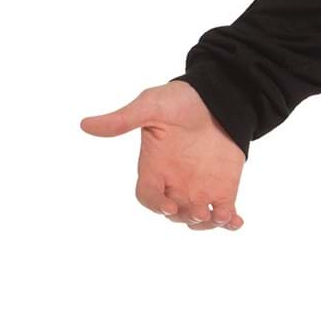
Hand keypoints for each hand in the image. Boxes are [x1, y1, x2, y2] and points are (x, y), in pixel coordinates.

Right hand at [80, 80, 244, 230]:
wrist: (217, 96)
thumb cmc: (180, 100)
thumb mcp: (150, 107)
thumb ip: (122, 120)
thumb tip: (85, 125)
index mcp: (154, 168)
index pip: (148, 196)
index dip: (156, 205)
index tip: (169, 207)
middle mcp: (174, 182)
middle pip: (173, 214)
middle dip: (184, 216)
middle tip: (198, 211)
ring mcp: (198, 187)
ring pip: (197, 219)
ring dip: (207, 224)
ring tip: (220, 217)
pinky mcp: (223, 187)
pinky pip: (224, 213)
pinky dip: (229, 222)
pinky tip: (236, 222)